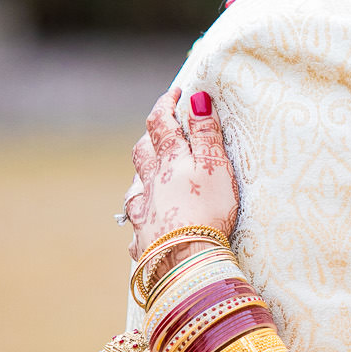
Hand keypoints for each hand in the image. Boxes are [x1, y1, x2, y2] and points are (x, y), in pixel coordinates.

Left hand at [126, 87, 237, 264]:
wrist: (186, 259)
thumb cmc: (207, 209)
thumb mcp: (214, 165)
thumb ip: (205, 131)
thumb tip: (196, 97)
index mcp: (168, 160)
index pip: (160, 122)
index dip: (166, 103)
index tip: (177, 92)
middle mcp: (149, 183)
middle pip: (142, 152)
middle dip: (151, 137)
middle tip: (163, 131)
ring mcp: (143, 211)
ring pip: (136, 185)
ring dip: (142, 175)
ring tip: (151, 175)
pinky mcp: (143, 239)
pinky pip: (137, 224)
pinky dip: (143, 218)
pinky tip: (146, 225)